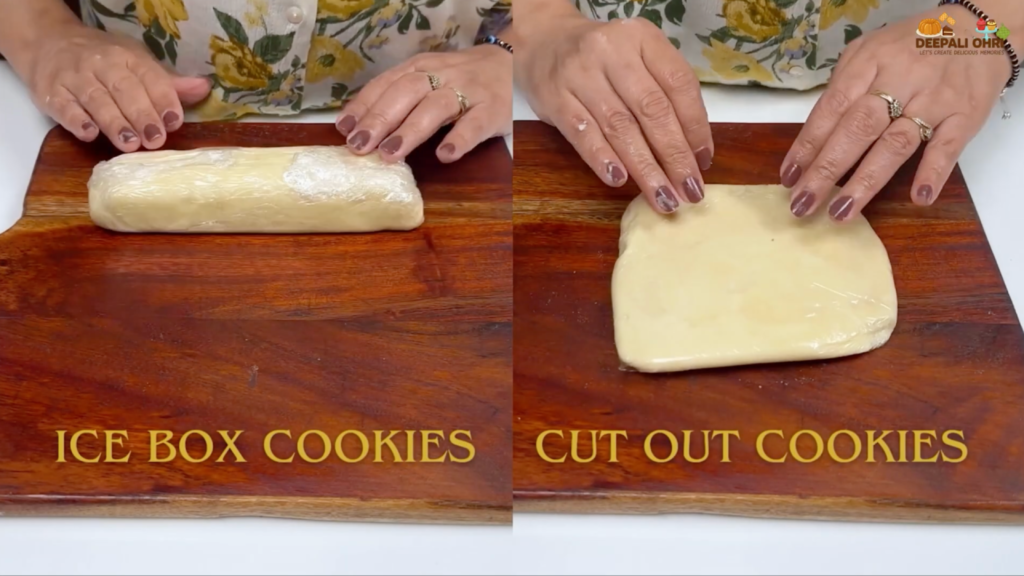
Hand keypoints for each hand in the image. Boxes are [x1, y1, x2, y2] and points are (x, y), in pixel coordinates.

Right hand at [22, 22, 209, 151]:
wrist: (49, 43)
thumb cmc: (104, 60)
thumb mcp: (136, 63)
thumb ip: (167, 82)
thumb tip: (204, 88)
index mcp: (127, 57)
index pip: (149, 76)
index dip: (163, 99)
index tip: (174, 121)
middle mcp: (101, 64)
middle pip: (124, 90)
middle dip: (141, 115)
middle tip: (155, 140)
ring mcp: (74, 77)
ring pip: (96, 100)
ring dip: (114, 123)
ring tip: (129, 144)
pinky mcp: (52, 92)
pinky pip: (65, 107)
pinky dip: (77, 120)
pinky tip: (89, 133)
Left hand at [335, 44, 511, 163]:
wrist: (509, 64)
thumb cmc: (458, 81)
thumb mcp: (426, 80)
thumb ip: (396, 98)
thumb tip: (353, 127)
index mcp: (420, 67)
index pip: (386, 84)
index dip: (364, 106)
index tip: (344, 130)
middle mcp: (441, 75)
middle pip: (406, 93)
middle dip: (380, 120)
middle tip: (360, 146)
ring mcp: (467, 91)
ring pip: (435, 107)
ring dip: (410, 130)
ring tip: (390, 154)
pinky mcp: (492, 110)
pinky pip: (474, 124)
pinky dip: (458, 139)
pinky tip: (444, 155)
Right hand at [515, 15, 712, 213]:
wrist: (543, 42)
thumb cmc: (602, 60)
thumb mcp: (637, 58)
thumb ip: (663, 93)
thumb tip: (691, 151)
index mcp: (642, 37)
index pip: (678, 84)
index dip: (695, 126)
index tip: (703, 161)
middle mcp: (612, 51)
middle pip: (652, 110)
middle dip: (675, 156)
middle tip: (689, 191)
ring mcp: (580, 74)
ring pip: (620, 127)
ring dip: (645, 168)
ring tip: (662, 197)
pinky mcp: (555, 98)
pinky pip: (583, 134)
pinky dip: (603, 159)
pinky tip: (619, 180)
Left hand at [781, 7, 1012, 221]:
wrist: (977, 29)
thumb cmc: (911, 48)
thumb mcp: (869, 52)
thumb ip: (842, 87)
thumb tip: (814, 135)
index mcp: (869, 63)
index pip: (832, 108)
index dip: (808, 144)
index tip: (789, 177)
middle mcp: (900, 81)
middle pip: (857, 129)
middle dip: (826, 170)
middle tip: (803, 204)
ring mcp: (934, 99)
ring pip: (896, 143)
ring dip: (866, 181)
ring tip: (841, 211)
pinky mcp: (965, 115)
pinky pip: (948, 146)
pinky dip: (933, 172)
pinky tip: (918, 197)